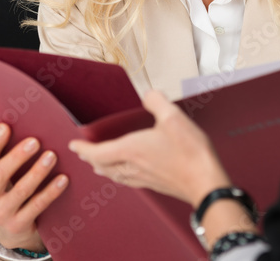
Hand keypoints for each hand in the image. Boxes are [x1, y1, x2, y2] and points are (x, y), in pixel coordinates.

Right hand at [0, 123, 69, 252]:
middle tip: (35, 141)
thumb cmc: (2, 197)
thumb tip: (19, 126)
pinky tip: (62, 179)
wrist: (6, 234)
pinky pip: (37, 206)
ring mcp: (0, 215)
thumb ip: (0, 160)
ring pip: (20, 191)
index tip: (5, 127)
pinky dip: (50, 191)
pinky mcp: (17, 226)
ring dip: (37, 172)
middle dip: (17, 156)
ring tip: (51, 156)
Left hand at [70, 90, 229, 206]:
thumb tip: (149, 94)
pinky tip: (126, 174)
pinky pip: (127, 180)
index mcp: (131, 150)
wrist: (205, 182)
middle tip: (83, 153)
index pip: (97, 151)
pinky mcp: (154, 184)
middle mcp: (132, 166)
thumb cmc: (190, 152)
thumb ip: (157, 102)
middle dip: (90, 158)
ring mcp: (143, 178)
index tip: (74, 145)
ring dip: (102, 168)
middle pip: (102, 165)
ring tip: (98, 165)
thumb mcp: (173, 117)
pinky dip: (118, 175)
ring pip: (114, 175)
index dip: (83, 148)